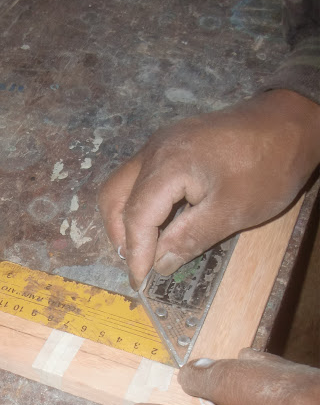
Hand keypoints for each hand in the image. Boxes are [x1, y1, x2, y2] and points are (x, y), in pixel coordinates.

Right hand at [98, 90, 319, 288]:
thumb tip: (159, 264)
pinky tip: (158, 223)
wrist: (290, 123)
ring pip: (121, 185)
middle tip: (138, 263)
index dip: (135, 253)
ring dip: (126, 219)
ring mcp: (159, 144)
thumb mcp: (231, 212)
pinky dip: (139, 204)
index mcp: (168, 165)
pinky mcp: (169, 145)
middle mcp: (154, 150)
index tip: (140, 281)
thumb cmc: (266, 167)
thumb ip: (189, 239)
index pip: (136, 216)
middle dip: (121, 235)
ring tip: (145, 247)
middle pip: (113, 196)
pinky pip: (139, 177)